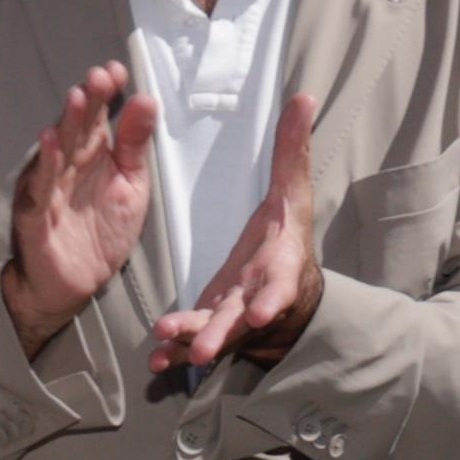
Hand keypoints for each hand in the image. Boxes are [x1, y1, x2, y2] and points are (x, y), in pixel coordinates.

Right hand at [0, 62, 157, 359]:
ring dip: (67, 124)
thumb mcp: (130, 185)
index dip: (107, 93)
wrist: (73, 284)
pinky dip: (45, 165)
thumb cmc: (100, 233)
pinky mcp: (37, 213)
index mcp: (92, 155)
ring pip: (58, 151)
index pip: (99, 115)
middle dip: (89, 101)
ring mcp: (50, 187)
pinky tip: (50, 143)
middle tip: (100, 77)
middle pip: (78, 127)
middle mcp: (69, 165)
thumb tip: (146, 100)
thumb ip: (135, 145)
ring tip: (78, 98)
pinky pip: (41, 187)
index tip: (118, 71)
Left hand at [146, 93, 322, 379]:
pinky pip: (188, 342)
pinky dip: (173, 353)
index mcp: (278, 267)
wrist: (285, 284)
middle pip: (240, 320)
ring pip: (210, 333)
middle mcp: (255, 297)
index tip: (261, 312)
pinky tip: (154, 363)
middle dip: (222, 332)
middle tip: (204, 349)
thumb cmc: (285, 236)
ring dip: (189, 341)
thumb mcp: (291, 193)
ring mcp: (231, 317)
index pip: (279, 285)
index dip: (272, 299)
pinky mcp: (207, 325)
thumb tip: (304, 96)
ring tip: (166, 347)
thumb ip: (291, 151)